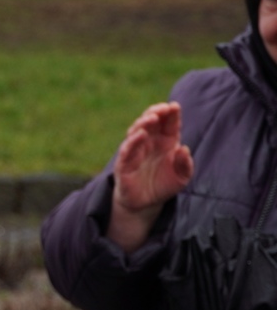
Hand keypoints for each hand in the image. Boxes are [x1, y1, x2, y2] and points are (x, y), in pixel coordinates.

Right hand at [107, 103, 192, 251]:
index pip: (168, 123)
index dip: (171, 114)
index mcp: (166, 141)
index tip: (175, 106)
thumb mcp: (182, 177)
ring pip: (136, 130)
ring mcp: (136, 150)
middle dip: (155, 112)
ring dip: (143, 123)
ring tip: (151, 118)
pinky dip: (133, 140)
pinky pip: (127, 149)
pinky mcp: (124, 162)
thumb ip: (185, 164)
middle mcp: (150, 142)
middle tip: (162, 109)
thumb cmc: (164, 185)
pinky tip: (140, 134)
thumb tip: (183, 149)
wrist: (146, 203)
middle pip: (150, 121)